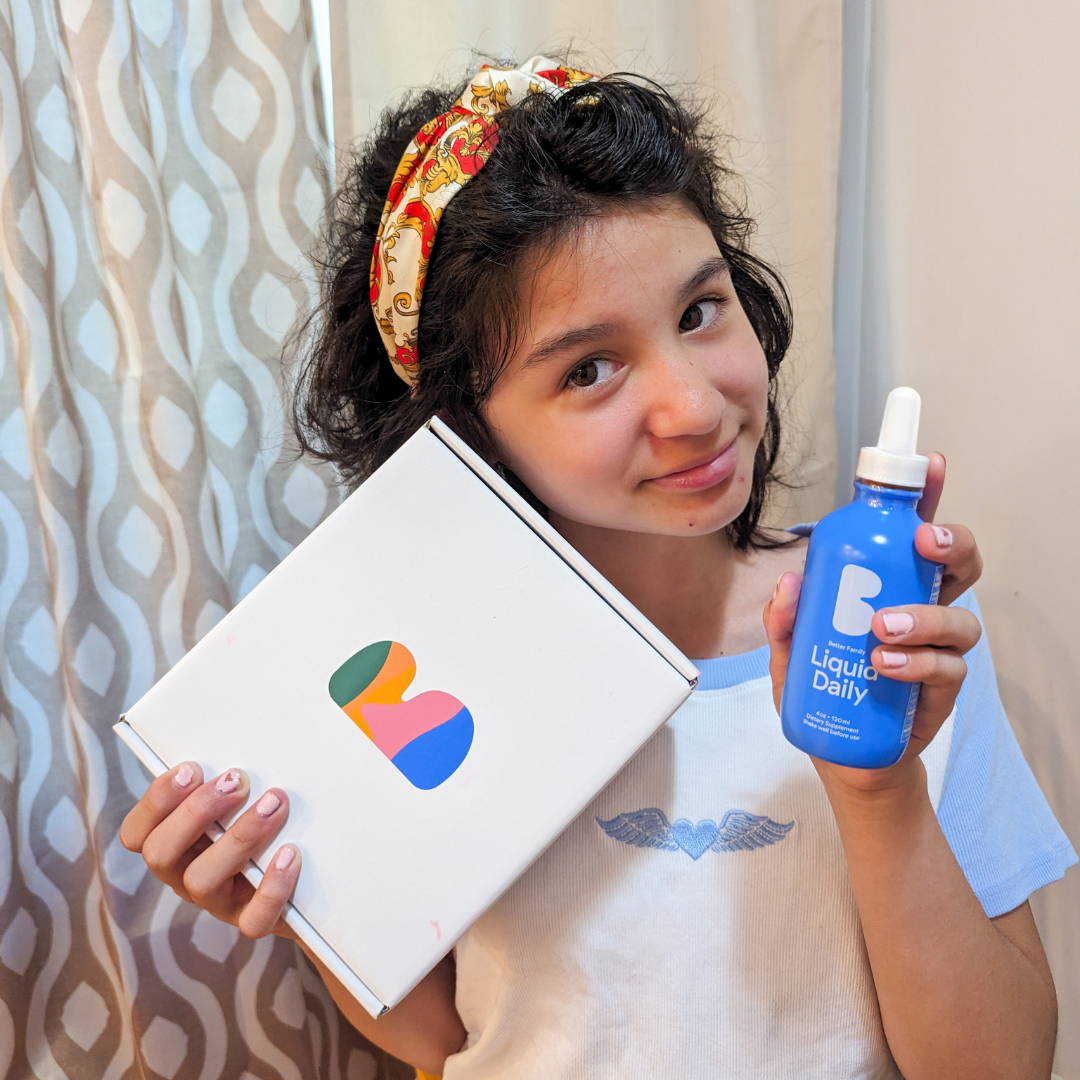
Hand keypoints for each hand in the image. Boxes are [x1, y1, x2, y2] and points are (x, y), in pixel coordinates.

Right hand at [120, 763, 300, 938]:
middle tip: (237, 779)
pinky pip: (254, 918)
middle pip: (161, 855)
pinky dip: (271, 885)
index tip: (191, 768)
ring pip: (203, 881)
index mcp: (176, 843)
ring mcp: (218, 902)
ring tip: (274, 802)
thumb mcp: (247, 796)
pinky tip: (290, 852)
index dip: (156, 801)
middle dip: (195, 812)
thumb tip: (254, 724)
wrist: (313, 880)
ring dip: (239, 837)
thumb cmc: (270, 820)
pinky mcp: (253, 921)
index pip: (137, 833)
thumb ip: (236, 774)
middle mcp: (186, 875)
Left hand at [763, 452, 983, 794]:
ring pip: (961, 618)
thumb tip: (789, 583)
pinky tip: (884, 665)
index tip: (930, 464)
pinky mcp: (941, 691)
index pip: (910, 535)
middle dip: (951, 543)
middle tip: (924, 542)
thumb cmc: (823, 690)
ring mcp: (936, 650)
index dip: (925, 496)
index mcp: (887, 587)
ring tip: (882, 627)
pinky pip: (948, 669)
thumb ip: (783, 622)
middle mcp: (920, 610)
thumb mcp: (789, 654)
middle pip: (957, 565)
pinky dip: (918, 663)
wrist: (842, 756)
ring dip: (925, 615)